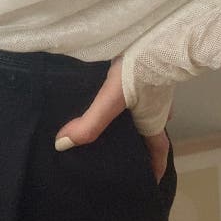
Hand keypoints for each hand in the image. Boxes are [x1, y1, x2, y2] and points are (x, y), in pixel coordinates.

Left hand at [54, 56, 173, 183]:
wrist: (155, 37)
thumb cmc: (139, 75)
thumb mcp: (112, 101)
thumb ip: (89, 124)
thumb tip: (62, 145)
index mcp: (153, 120)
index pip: (159, 150)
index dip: (155, 167)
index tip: (151, 182)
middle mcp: (158, 107)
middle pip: (151, 131)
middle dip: (139, 142)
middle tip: (123, 150)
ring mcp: (155, 87)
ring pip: (146, 110)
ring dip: (134, 118)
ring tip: (113, 121)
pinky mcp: (146, 69)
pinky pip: (138, 90)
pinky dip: (128, 96)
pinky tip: (112, 89)